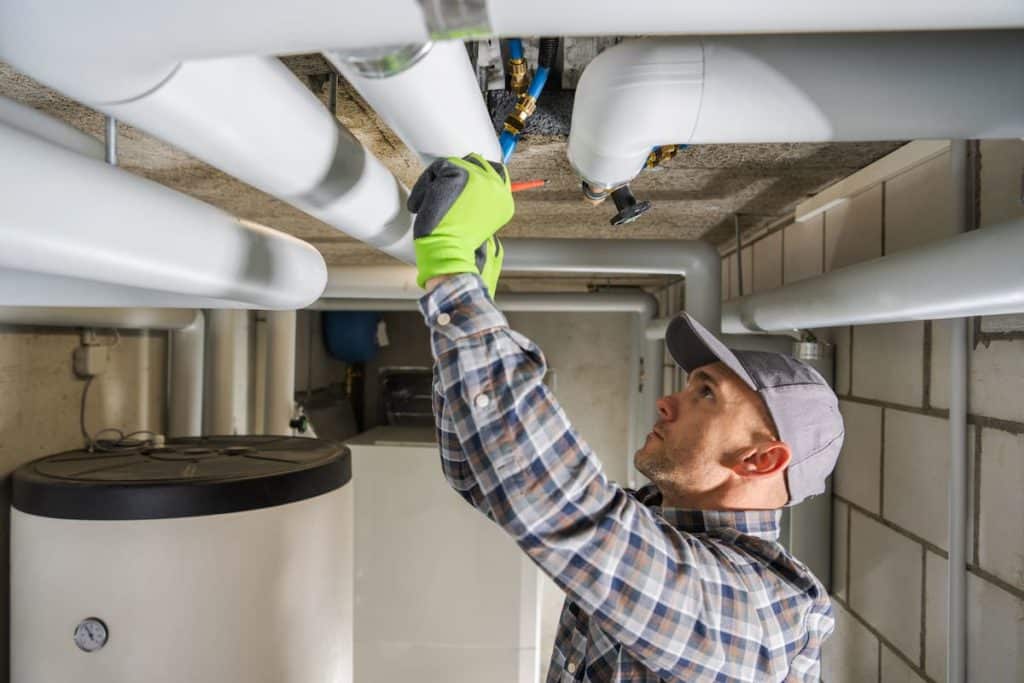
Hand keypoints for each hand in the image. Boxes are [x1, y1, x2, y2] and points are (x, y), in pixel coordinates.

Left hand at [408, 153, 513, 297]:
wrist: (449, 252)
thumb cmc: (457, 244)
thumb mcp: (474, 222)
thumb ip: (476, 202)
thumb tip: (463, 188)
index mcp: (503, 200)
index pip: (495, 171)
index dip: (473, 174)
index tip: (459, 187)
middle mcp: (496, 186)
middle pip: (472, 162)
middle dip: (453, 176)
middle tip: (439, 197)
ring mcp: (479, 178)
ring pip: (451, 166)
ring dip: (436, 185)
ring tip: (433, 208)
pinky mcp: (459, 174)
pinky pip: (436, 170)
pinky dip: (424, 188)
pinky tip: (424, 206)